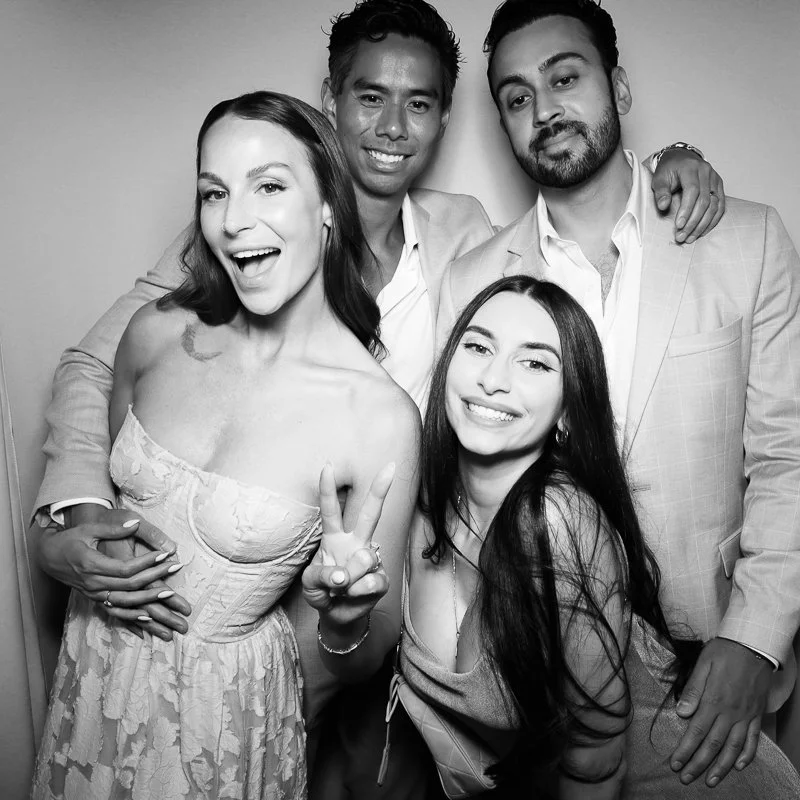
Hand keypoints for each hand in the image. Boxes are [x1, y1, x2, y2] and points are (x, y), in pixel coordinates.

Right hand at [38, 504, 190, 639]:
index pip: (125, 568)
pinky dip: (132, 616)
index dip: (146, 562)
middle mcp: (93, 582)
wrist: (49, 557)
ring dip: (149, 600)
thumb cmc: (71, 539)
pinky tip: (149, 618)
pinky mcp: (95, 598)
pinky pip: (115, 611)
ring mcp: (93, 593)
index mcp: (91, 564)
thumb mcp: (89, 529)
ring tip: (170, 595)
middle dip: (155, 579)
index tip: (165, 554)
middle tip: (175, 569)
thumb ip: (113, 528)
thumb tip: (136, 523)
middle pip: (129, 586)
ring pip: (124, 602)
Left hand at [302, 462, 394, 633]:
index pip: (331, 510)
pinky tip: (354, 595)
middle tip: (391, 466)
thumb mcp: (310, 583)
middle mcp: (355, 543)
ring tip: (341, 588)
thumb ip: (321, 576)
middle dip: (380, 490)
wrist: (337, 616)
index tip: (327, 466)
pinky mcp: (381, 579)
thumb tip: (343, 576)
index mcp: (333, 538)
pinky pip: (372, 582)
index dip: (327, 489)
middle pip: (368, 514)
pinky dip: (358, 592)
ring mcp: (371, 560)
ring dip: (348, 578)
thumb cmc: (322, 591)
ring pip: (366, 557)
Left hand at [651, 148, 724, 243]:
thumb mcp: (659, 178)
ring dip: (703, 225)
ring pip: (715, 205)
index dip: (686, 210)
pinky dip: (713, 221)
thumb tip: (663, 206)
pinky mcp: (719, 186)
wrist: (681, 158)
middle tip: (682, 237)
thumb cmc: (669, 169)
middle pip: (705, 201)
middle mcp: (706, 172)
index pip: (692, 191)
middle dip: (693, 222)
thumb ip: (661, 192)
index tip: (678, 226)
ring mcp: (715, 179)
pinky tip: (703, 231)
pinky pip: (721, 206)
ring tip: (691, 238)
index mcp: (691, 168)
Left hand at [671, 637, 771, 786]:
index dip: (685, 750)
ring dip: (721, 767)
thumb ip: (692, 689)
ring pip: (733, 748)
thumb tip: (681, 712)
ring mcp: (745, 716)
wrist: (754, 646)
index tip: (675, 763)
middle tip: (685, 778)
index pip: (696, 731)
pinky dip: (746, 755)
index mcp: (714, 701)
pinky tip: (738, 766)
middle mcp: (730, 713)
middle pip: (712, 744)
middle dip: (698, 764)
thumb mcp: (703, 664)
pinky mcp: (756, 714)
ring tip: (711, 781)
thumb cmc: (724, 652)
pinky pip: (753, 740)